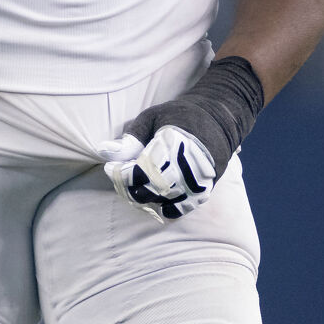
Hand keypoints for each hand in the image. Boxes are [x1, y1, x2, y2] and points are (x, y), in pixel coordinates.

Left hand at [95, 125, 217, 220]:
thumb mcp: (152, 117)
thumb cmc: (180, 116)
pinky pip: (183, 208)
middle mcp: (189, 164)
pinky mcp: (206, 188)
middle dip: (129, 187)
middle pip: (152, 189)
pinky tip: (155, 198)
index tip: (110, 167)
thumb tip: (104, 151)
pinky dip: (165, 207)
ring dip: (144, 197)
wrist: (219, 120)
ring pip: (165, 201)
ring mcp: (200, 179)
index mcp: (175, 142)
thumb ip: (130, 137)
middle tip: (120, 177)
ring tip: (135, 185)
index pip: (141, 170)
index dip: (121, 174)